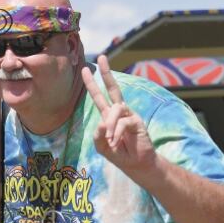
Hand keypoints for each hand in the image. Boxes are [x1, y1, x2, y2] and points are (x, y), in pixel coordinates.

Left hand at [81, 55, 155, 174]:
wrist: (136, 165)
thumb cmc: (119, 154)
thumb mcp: (101, 146)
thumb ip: (97, 135)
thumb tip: (102, 122)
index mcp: (108, 115)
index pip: (99, 96)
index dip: (92, 84)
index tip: (86, 69)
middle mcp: (119, 112)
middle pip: (113, 88)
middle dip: (107, 73)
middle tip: (101, 58)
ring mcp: (129, 115)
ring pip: (116, 109)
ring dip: (110, 125)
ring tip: (109, 140)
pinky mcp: (138, 122)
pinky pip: (124, 122)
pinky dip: (117, 133)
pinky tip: (115, 141)